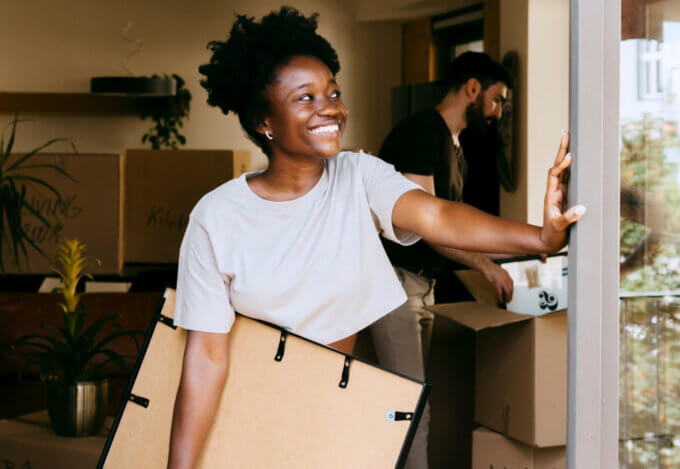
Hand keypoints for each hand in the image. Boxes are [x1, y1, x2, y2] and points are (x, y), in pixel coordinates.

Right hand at [480, 260, 513, 302]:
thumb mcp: (499, 272)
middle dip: (511, 295)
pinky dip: (501, 297)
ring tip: (507, 300)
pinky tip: (501, 299)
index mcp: (507, 274)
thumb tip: (502, 284)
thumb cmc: (490, 268)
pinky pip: (500, 292)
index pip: (512, 284)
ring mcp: (502, 281)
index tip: (511, 293)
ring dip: (508, 297)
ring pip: (508, 291)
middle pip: (511, 288)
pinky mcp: (497, 283)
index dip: (512, 289)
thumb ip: (502, 277)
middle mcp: (506, 277)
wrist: (485, 266)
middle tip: (509, 299)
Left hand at [539, 130, 585, 251]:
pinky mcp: (567, 195)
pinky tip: (576, 156)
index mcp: (552, 195)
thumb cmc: (552, 234)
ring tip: (570, 137)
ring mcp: (561, 191)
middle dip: (562, 150)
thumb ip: (568, 218)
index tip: (570, 156)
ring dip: (566, 154)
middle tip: (566, 133)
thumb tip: (581, 209)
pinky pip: (570, 177)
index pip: (555, 175)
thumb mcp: (559, 227)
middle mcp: (555, 190)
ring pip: (564, 169)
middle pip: (558, 166)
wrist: (549, 241)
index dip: (562, 165)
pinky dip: (573, 166)